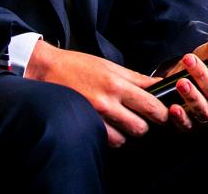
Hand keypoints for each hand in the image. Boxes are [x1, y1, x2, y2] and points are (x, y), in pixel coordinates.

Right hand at [25, 39, 166, 146]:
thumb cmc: (77, 65)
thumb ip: (135, 78)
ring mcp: (95, 115)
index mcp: (116, 83)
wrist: (45, 69)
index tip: (160, 112)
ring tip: (120, 120)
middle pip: (142, 127)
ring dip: (126, 132)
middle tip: (139, 117)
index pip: (152, 105)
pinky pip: (109, 141)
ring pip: (126, 137)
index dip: (162, 112)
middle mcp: (107, 101)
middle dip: (145, 124)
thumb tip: (159, 85)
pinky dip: (112, 136)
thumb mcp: (108, 65)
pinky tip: (107, 125)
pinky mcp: (85, 124)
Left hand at [164, 31, 207, 131]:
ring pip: (205, 110)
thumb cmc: (204, 68)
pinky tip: (174, 107)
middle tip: (189, 60)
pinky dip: (181, 117)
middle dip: (204, 76)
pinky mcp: (192, 125)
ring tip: (181, 81)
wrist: (184, 82)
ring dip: (192, 96)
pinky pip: (188, 125)